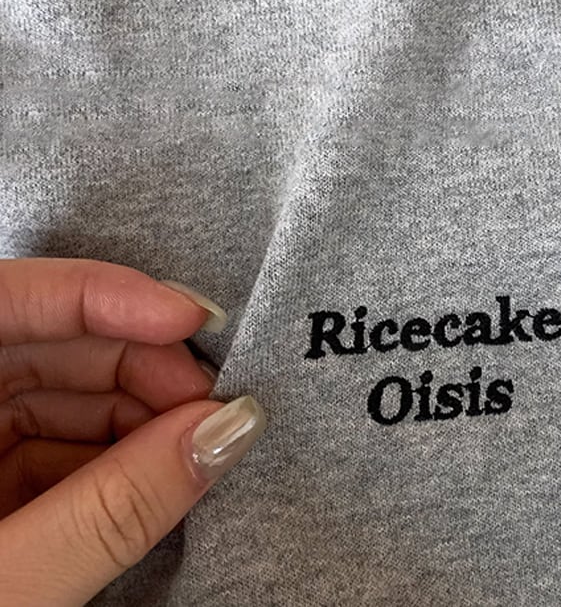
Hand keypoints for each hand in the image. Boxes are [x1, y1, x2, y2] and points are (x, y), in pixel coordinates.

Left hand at [0, 258, 266, 605]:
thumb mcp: (6, 589)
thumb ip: (115, 507)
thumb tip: (227, 429)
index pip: (10, 299)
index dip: (106, 295)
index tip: (191, 320)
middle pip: (50, 341)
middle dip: (142, 365)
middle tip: (212, 406)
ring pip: (62, 390)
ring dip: (140, 412)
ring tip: (194, 447)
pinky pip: (57, 441)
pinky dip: (117, 454)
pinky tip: (154, 477)